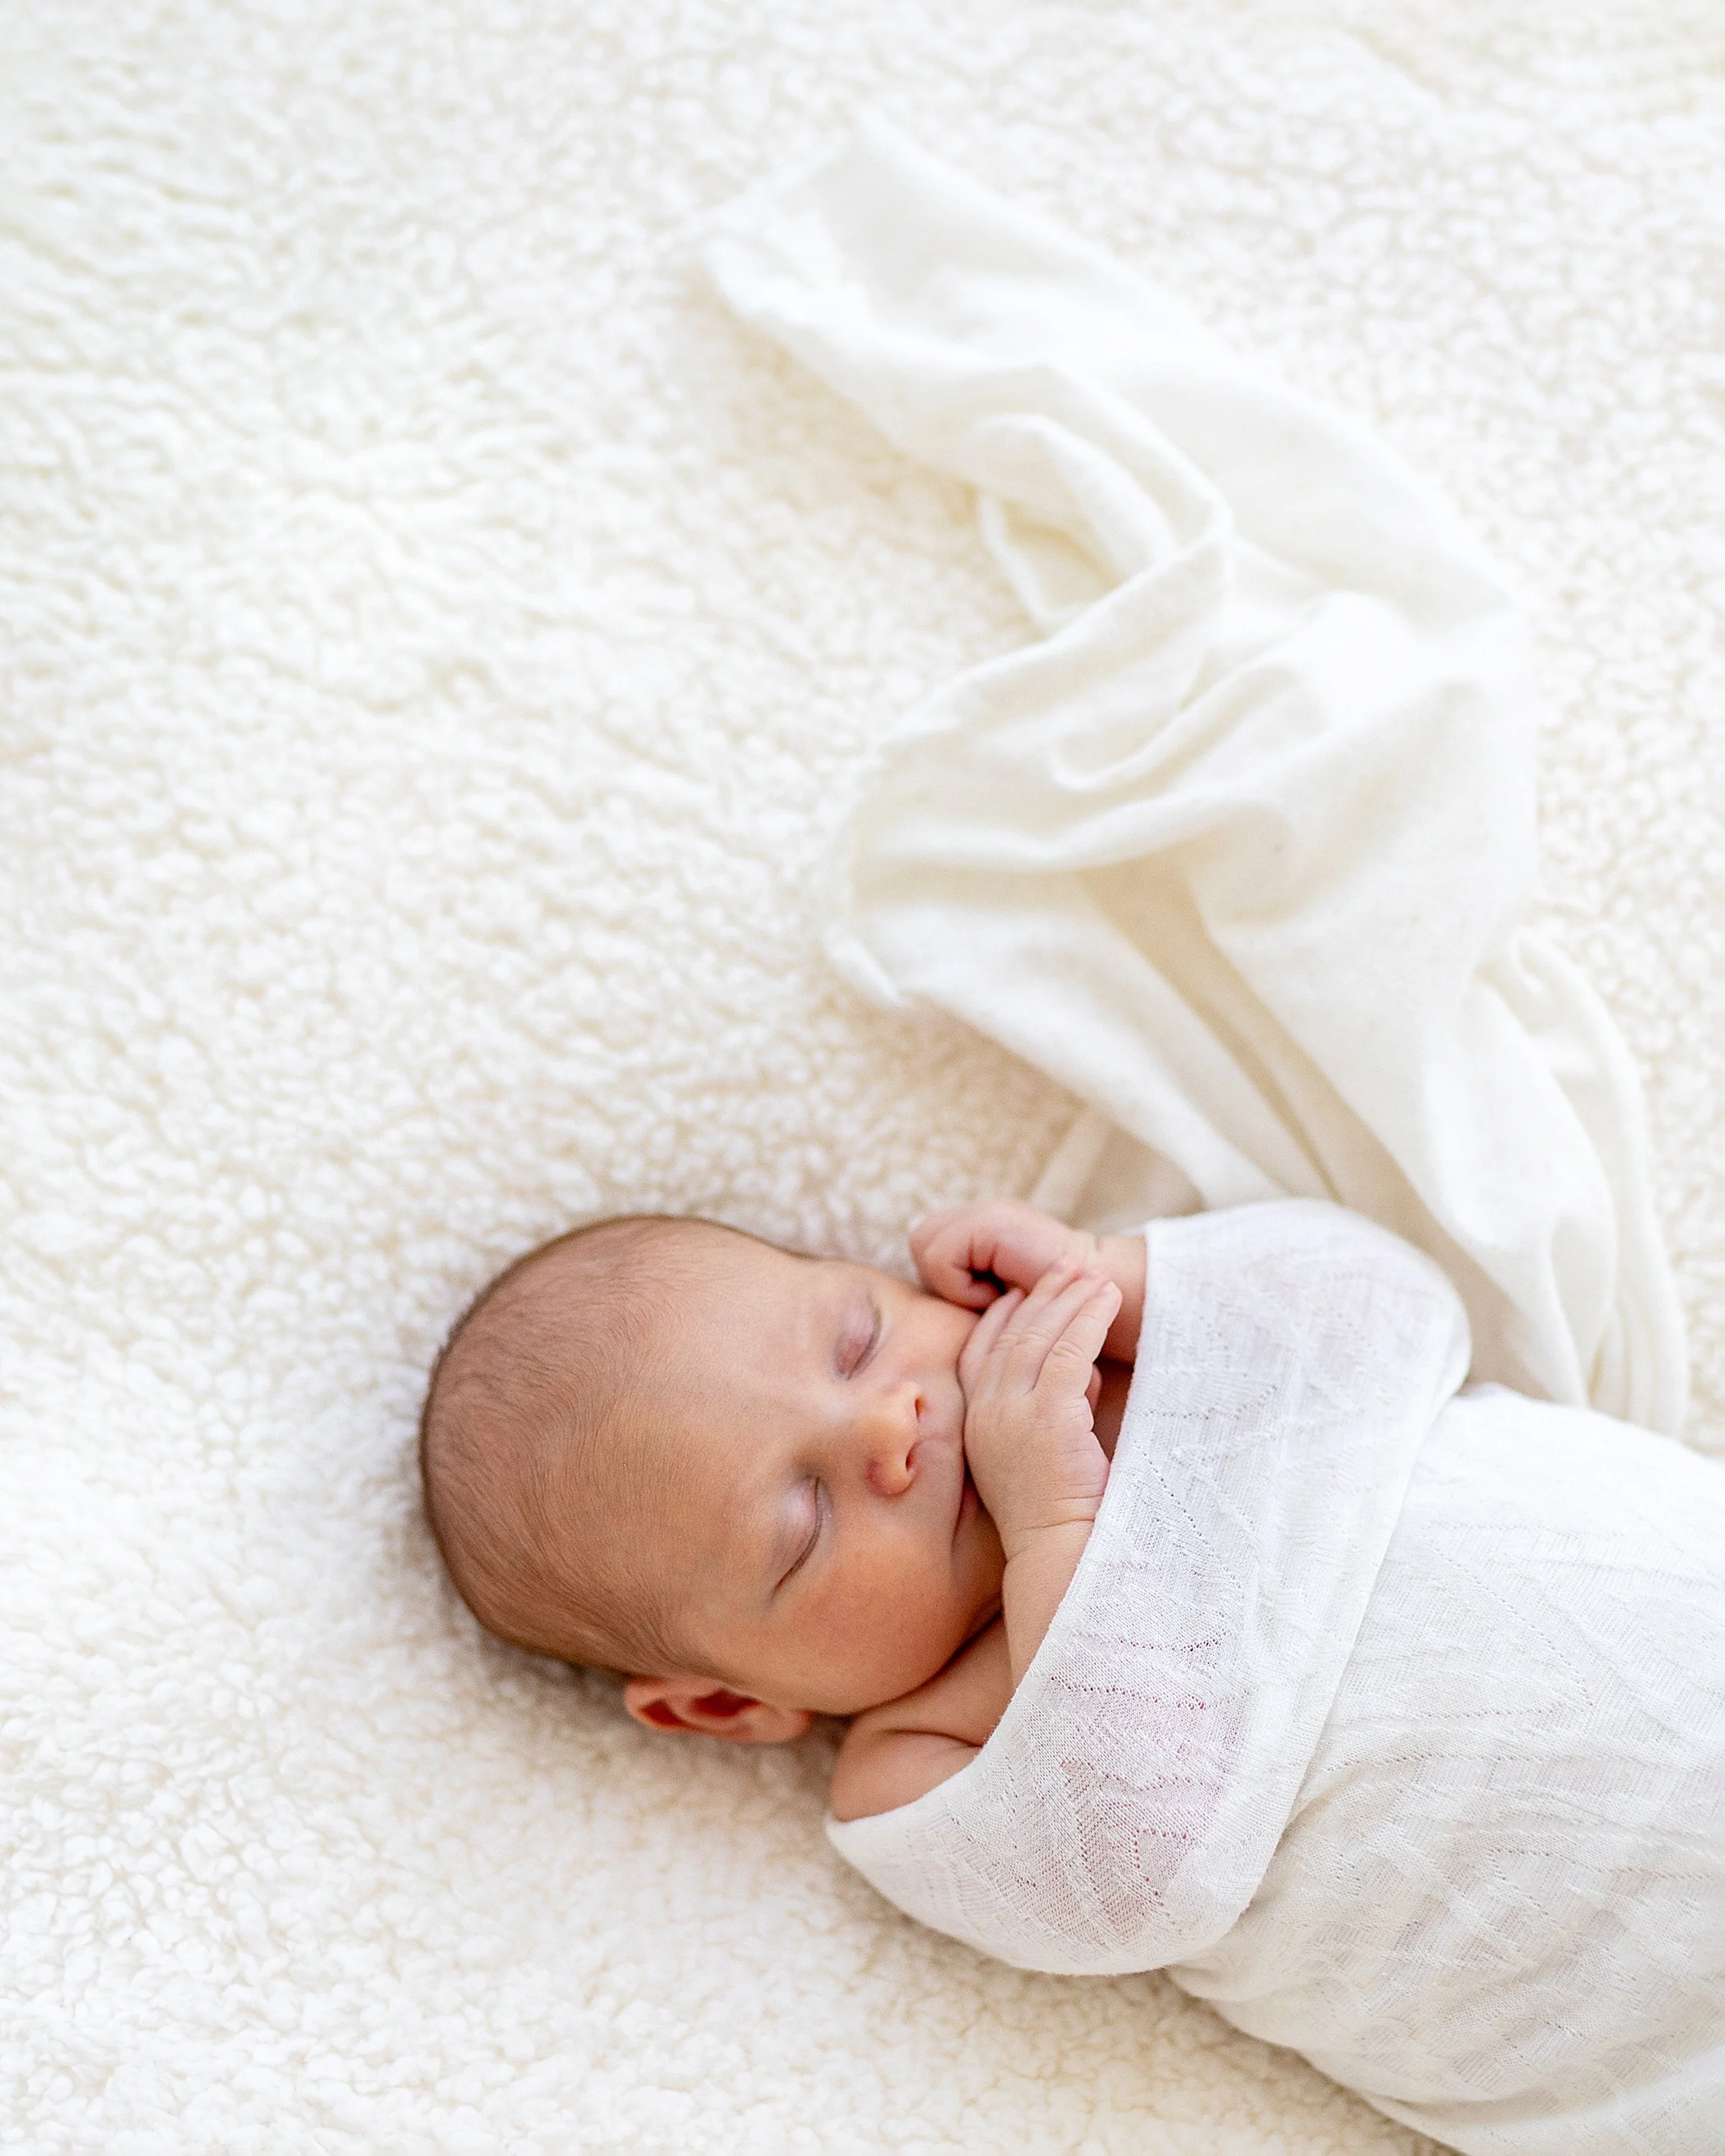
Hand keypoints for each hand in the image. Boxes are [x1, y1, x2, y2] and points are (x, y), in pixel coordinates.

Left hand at [913, 1199, 1144, 1364]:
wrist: (1107, 1299)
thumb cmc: (1063, 1318)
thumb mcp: (1006, 1305)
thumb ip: (973, 1296)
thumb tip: (931, 1302)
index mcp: (984, 1228)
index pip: (927, 1247)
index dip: (946, 1282)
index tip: (984, 1304)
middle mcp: (981, 1212)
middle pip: (920, 1240)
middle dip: (942, 1278)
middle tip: (984, 1299)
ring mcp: (985, 1212)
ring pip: (925, 1247)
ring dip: (954, 1284)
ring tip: (994, 1298)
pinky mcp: (989, 1223)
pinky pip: (943, 1259)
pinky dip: (963, 1287)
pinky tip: (998, 1295)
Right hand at [957, 1260, 1119, 1558]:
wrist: (1063, 1555)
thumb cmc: (1062, 1514)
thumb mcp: (1042, 1452)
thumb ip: (1049, 1411)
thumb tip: (1079, 1374)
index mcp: (977, 1424)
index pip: (980, 1351)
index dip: (1003, 1315)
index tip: (1025, 1290)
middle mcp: (986, 1414)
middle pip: (1009, 1335)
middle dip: (1041, 1296)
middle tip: (1069, 1267)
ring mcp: (1012, 1415)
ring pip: (1039, 1337)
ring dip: (1070, 1299)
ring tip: (1095, 1275)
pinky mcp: (1047, 1418)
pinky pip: (1067, 1353)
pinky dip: (1088, 1320)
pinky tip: (1107, 1301)